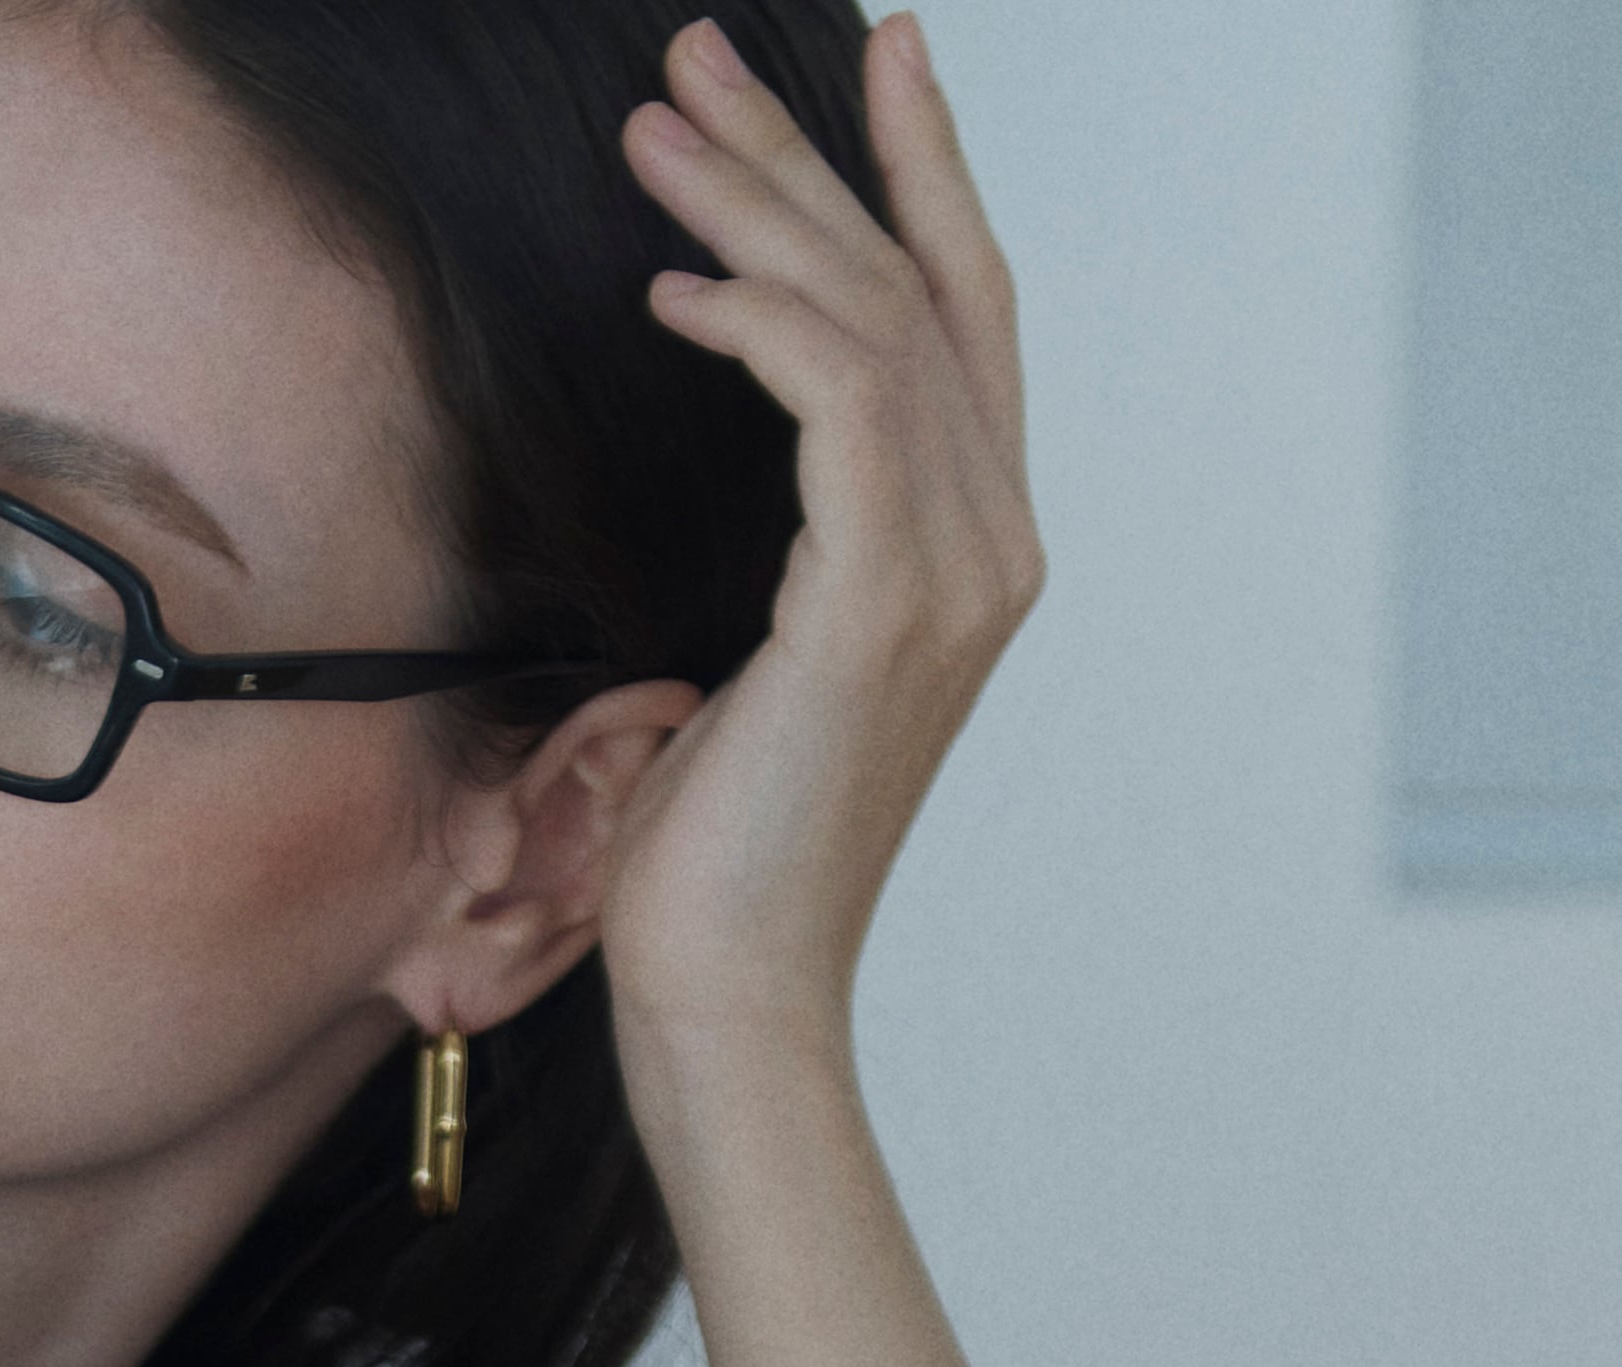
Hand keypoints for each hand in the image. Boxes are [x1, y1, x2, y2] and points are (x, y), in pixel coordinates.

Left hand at [587, 14, 1043, 1064]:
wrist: (732, 997)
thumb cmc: (716, 861)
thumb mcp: (756, 672)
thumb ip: (794, 558)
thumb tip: (750, 479)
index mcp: (973, 544)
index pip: (961, 310)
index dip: (919, 173)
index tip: (865, 61)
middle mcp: (990, 536)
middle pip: (912, 283)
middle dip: (807, 154)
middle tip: (701, 59)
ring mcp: (954, 569)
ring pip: (872, 319)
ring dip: (756, 213)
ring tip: (652, 138)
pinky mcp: (882, 606)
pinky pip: (842, 405)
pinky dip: (760, 328)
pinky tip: (676, 291)